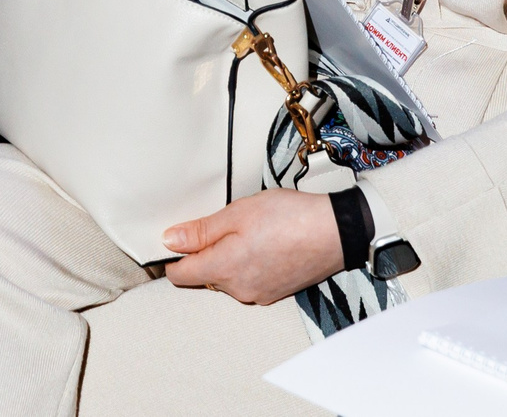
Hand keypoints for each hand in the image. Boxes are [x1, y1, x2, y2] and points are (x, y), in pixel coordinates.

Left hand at [161, 189, 345, 304]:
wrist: (336, 231)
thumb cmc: (290, 218)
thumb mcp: (238, 212)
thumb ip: (201, 230)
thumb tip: (170, 241)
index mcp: (224, 269)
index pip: (180, 275)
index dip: (174, 257)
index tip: (178, 239)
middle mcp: (239, 290)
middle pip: (205, 276)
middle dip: (207, 252)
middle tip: (227, 224)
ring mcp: (258, 294)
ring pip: (228, 278)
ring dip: (230, 258)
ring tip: (252, 231)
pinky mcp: (274, 293)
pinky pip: (248, 280)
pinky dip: (249, 264)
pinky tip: (265, 244)